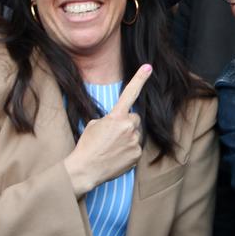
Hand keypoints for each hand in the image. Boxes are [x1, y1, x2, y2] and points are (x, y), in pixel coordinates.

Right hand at [63, 64, 151, 196]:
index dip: (140, 79)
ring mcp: (134, 141)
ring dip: (127, 137)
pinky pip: (136, 147)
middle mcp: (128, 127)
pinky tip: (116, 156)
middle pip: (134, 119)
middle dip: (126, 124)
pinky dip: (128, 150)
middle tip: (112, 135)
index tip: (148, 67)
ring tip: (112, 147)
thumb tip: (121, 123)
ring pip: (135, 134)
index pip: (130, 93)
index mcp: (116, 117)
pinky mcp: (137, 154)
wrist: (86, 169)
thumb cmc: (87, 146)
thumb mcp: (95, 125)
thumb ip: (111, 120)